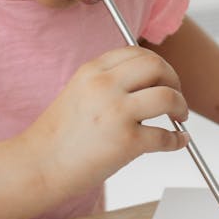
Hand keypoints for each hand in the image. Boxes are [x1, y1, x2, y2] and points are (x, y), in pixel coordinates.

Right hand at [25, 47, 189, 193]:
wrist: (38, 165)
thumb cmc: (58, 136)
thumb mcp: (78, 92)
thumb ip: (107, 82)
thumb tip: (147, 82)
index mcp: (92, 70)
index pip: (136, 52)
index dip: (157, 64)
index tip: (162, 77)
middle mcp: (105, 85)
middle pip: (157, 66)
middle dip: (174, 79)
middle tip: (176, 95)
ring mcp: (117, 112)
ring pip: (168, 97)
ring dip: (181, 106)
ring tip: (179, 117)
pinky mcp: (127, 141)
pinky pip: (165, 136)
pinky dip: (177, 140)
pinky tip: (178, 142)